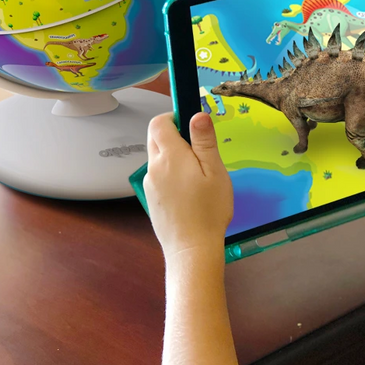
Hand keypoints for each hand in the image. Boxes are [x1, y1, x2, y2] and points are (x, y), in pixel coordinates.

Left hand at [144, 112, 232, 258]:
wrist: (192, 250)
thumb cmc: (209, 209)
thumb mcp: (215, 171)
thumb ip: (204, 141)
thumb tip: (197, 113)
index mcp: (170, 156)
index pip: (159, 122)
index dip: (174, 117)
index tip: (192, 128)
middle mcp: (154, 167)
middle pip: (155, 138)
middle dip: (173, 135)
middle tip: (199, 152)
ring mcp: (150, 184)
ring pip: (157, 158)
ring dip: (173, 156)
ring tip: (198, 175)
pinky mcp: (151, 198)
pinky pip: (158, 176)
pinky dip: (171, 174)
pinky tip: (189, 192)